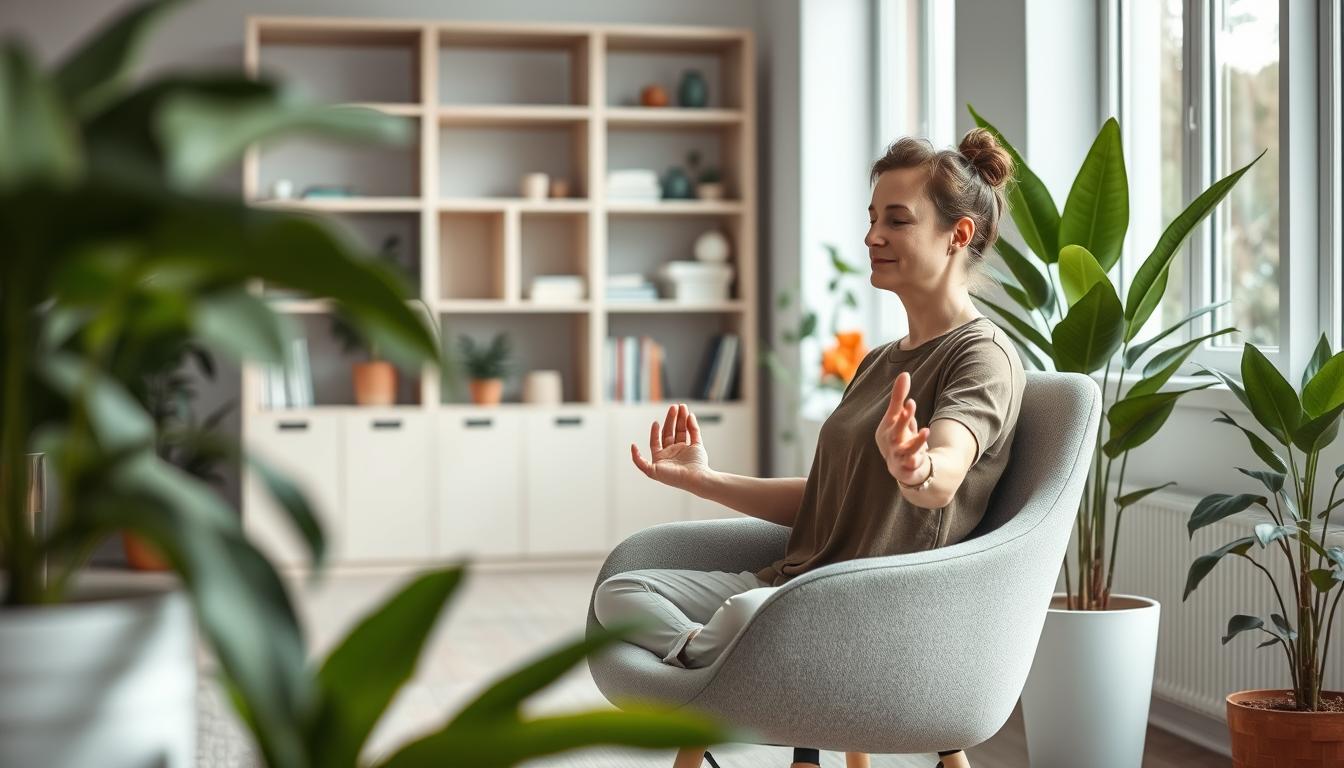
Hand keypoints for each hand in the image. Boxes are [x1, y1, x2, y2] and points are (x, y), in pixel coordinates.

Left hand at [631, 403, 711, 491]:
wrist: (694, 479)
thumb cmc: (673, 477)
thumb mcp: (651, 471)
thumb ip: (639, 461)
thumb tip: (632, 446)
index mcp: (662, 457)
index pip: (657, 440)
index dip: (655, 431)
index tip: (656, 422)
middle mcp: (673, 453)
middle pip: (670, 432)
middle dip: (671, 419)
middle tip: (673, 407)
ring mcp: (686, 449)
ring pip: (682, 430)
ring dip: (681, 418)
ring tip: (681, 407)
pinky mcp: (697, 447)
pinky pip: (694, 433)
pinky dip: (692, 424)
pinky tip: (689, 415)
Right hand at [875, 371, 931, 486]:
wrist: (899, 466)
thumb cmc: (898, 436)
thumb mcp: (897, 417)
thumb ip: (898, 397)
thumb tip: (904, 373)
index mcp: (887, 429)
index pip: (894, 418)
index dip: (903, 411)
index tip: (911, 401)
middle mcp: (891, 442)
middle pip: (896, 431)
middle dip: (904, 420)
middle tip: (910, 406)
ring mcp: (899, 456)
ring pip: (907, 450)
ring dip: (916, 441)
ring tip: (926, 431)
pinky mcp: (907, 468)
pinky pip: (912, 465)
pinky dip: (916, 462)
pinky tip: (922, 457)